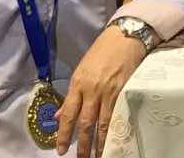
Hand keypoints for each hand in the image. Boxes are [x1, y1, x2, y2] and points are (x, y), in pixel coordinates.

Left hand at [53, 25, 148, 155]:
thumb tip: (58, 116)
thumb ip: (71, 95)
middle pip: (85, 123)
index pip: (68, 114)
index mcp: (78, 84)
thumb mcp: (81, 70)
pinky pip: (118, 116)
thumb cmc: (101, 51)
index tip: (60, 150)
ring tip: (98, 156)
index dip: (63, 134)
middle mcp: (92, 90)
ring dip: (99, 143)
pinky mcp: (124, 92)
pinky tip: (114, 139)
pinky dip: (114, 129)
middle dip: (82, 145)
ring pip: (102, 123)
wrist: (125, 36)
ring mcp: (109, 92)